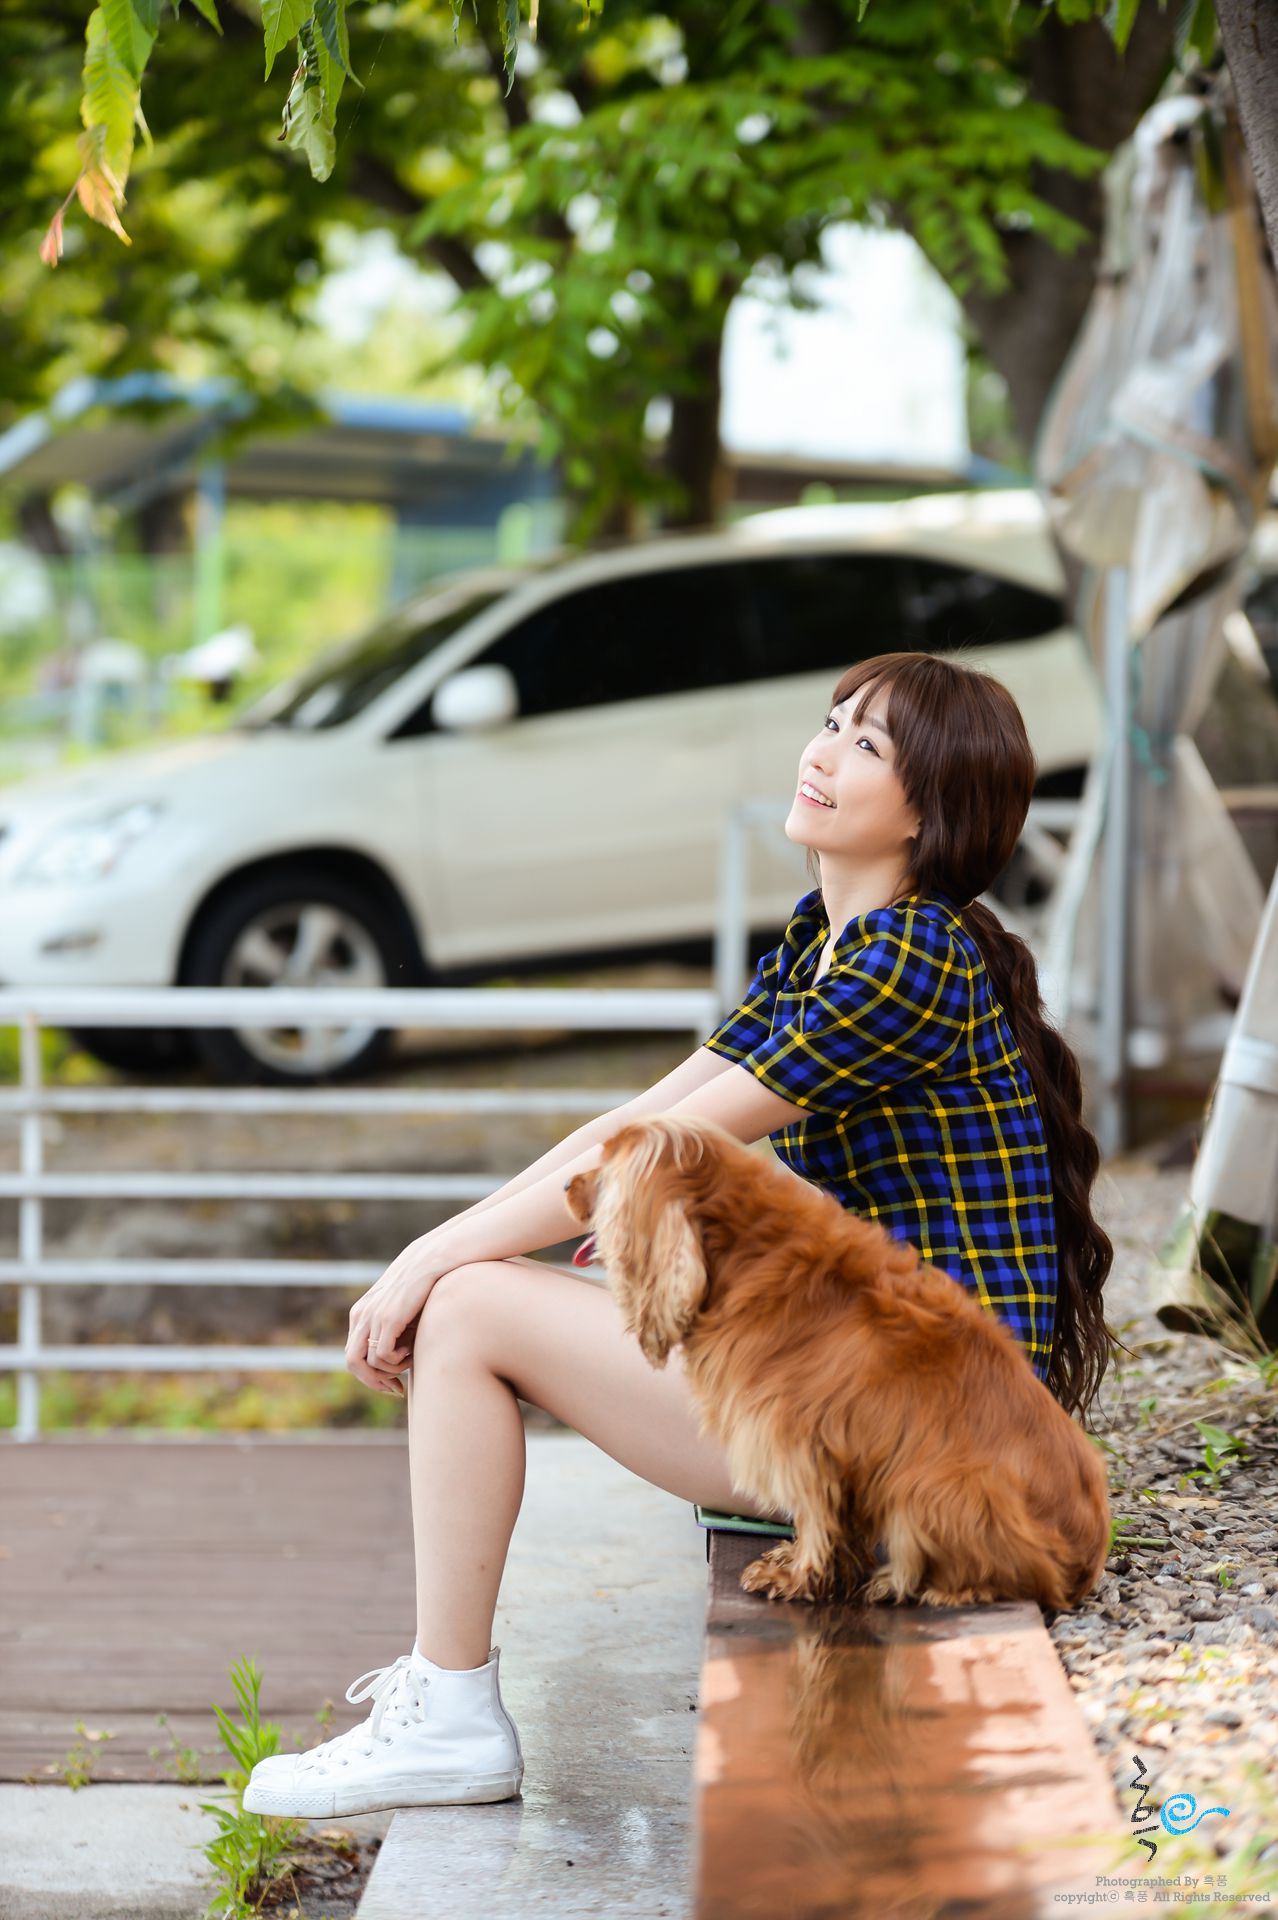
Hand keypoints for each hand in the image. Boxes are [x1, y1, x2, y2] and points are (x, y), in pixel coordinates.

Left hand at [346, 1238, 450, 1395]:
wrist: (430, 1261)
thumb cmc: (421, 1288)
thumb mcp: (399, 1310)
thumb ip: (389, 1331)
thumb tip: (391, 1362)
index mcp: (360, 1315)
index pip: (352, 1356)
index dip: (369, 1376)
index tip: (391, 1383)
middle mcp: (360, 1316)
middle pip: (352, 1363)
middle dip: (372, 1381)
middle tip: (395, 1388)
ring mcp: (372, 1317)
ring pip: (367, 1363)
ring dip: (389, 1371)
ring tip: (408, 1362)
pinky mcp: (388, 1318)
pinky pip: (382, 1355)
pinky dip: (396, 1362)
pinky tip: (410, 1352)